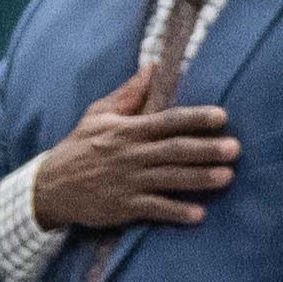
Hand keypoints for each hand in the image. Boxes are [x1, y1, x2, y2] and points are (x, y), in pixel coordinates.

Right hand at [28, 74, 239, 232]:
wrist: (47, 188)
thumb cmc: (78, 147)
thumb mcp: (97, 115)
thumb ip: (128, 94)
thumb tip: (152, 67)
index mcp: (127, 130)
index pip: (166, 121)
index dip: (194, 118)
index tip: (222, 117)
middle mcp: (130, 155)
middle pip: (174, 150)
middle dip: (206, 149)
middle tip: (235, 149)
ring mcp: (126, 182)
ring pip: (169, 178)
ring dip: (199, 178)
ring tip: (227, 177)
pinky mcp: (122, 207)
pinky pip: (154, 209)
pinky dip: (175, 212)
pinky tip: (198, 215)